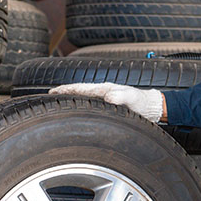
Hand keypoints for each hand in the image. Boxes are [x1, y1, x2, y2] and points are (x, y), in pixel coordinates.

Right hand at [47, 82, 163, 122]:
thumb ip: (121, 95)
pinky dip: (80, 107)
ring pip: (83, 99)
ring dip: (70, 100)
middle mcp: (102, 93)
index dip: (66, 90)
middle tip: (48, 98)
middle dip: (63, 94)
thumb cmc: (142, 102)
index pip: (81, 88)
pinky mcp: (108, 107)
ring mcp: (104, 99)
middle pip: (78, 92)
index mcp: (105, 89)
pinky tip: (76, 112)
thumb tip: (108, 96)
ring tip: (57, 104)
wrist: (152, 106)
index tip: (52, 92)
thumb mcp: (132, 98)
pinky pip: (89, 105)